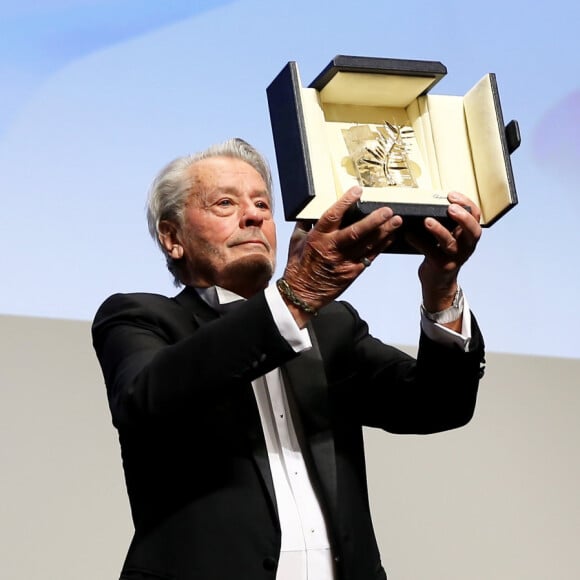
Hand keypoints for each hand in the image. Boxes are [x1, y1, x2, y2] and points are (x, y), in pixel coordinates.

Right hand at [281, 186, 401, 323]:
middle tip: (388, 210)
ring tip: (397, 220)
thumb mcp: (297, 240)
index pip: (333, 215)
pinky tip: (391, 236)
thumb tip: (313, 208)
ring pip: (368, 244)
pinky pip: (370, 257)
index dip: (346, 202)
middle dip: (374, 220)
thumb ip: (306, 223)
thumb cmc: (298, 266)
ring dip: (384, 232)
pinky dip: (382, 246)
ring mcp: (344, 262)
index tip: (357, 190)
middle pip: (356, 231)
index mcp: (318, 238)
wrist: (302, 293)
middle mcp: (332, 249)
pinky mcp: (352, 272)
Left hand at [406, 191, 481, 311]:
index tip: (452, 195)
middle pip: (472, 230)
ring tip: (427, 221)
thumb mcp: (450, 238)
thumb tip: (430, 203)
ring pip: (450, 242)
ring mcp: (455, 257)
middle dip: (463, 218)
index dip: (467, 204)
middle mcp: (466, 246)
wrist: (438, 282)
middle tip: (450, 208)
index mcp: (469, 236)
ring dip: (438, 230)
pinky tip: (409, 235)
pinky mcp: (441, 265)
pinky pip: (430, 252)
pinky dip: (419, 242)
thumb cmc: (442, 254)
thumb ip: (447, 224)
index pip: (476, 216)